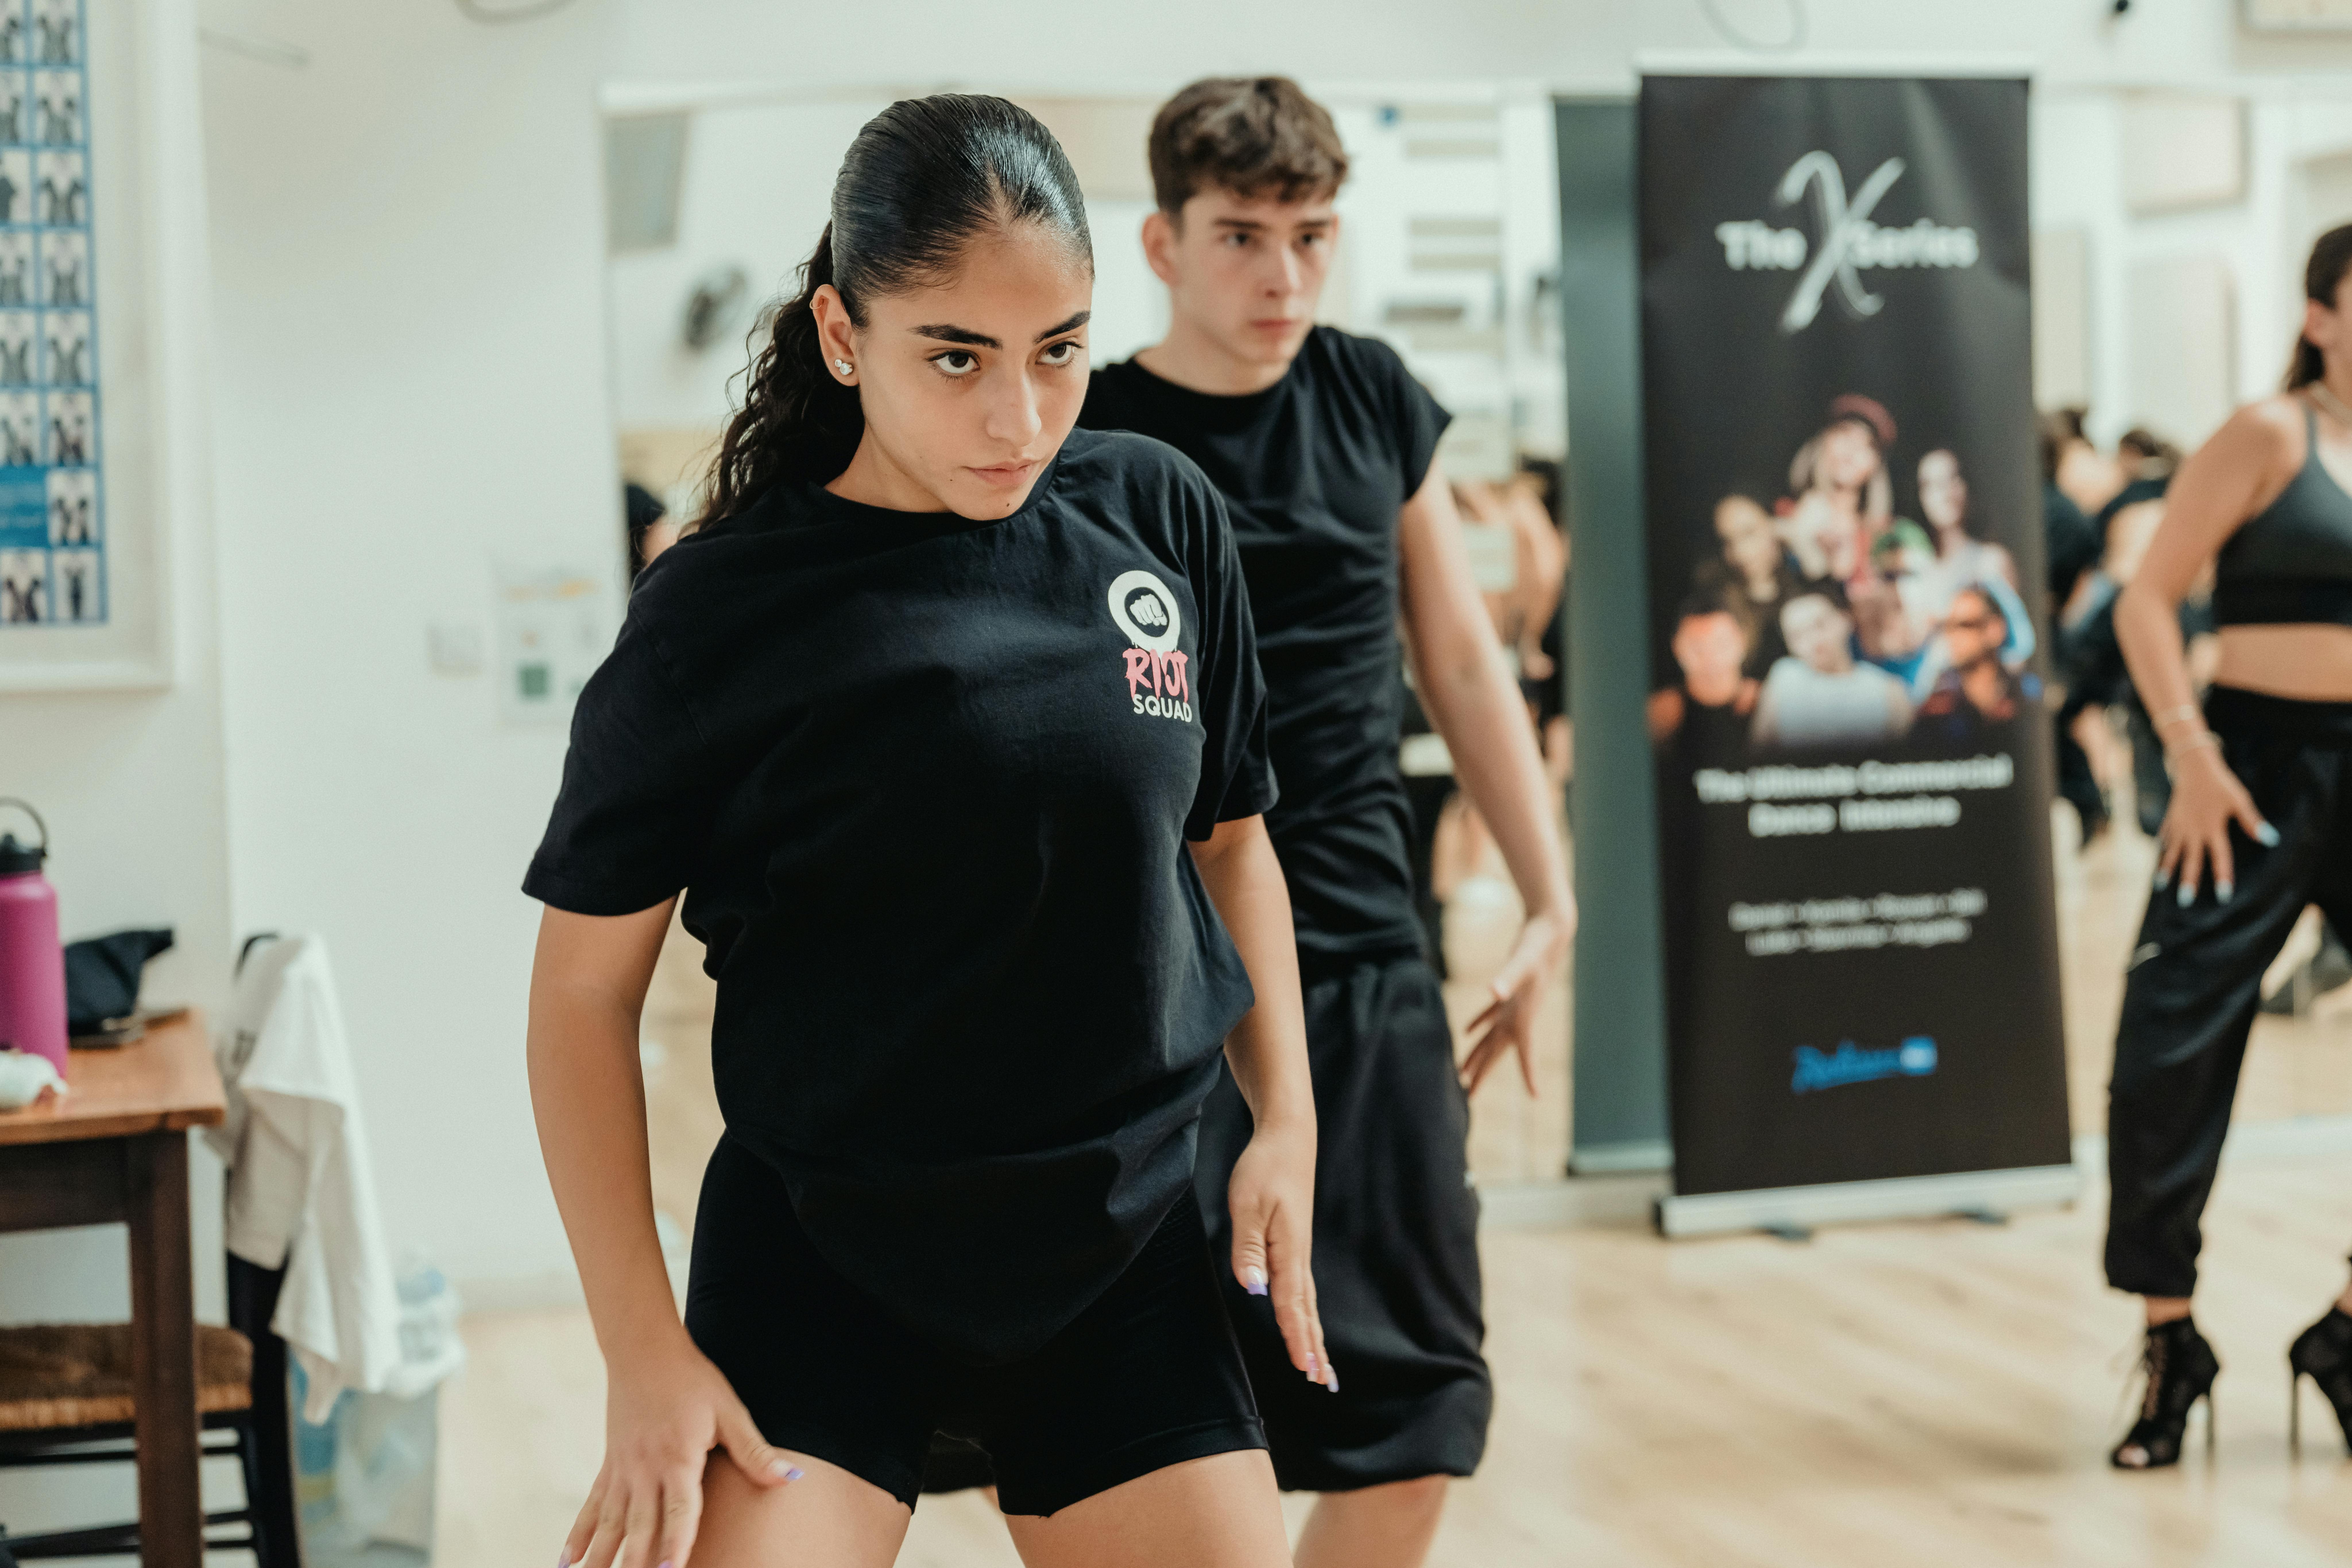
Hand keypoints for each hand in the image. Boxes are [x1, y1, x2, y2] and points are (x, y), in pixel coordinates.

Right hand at [562, 1332, 797, 1567]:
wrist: (644, 1350)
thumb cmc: (692, 1379)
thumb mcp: (729, 1410)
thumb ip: (754, 1451)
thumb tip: (789, 1478)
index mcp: (678, 1459)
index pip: (678, 1512)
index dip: (675, 1545)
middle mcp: (645, 1470)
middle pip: (640, 1528)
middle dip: (636, 1564)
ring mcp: (623, 1470)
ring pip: (610, 1524)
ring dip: (601, 1558)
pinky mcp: (609, 1465)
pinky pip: (591, 1507)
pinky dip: (579, 1535)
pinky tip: (568, 1561)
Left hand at [1226, 1117, 1334, 1391]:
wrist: (1287, 1138)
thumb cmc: (1264, 1168)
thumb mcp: (1247, 1204)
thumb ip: (1248, 1248)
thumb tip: (1253, 1288)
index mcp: (1287, 1250)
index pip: (1290, 1304)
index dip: (1296, 1338)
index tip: (1306, 1370)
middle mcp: (1297, 1256)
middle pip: (1307, 1311)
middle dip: (1314, 1348)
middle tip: (1325, 1383)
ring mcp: (1297, 1250)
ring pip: (1307, 1302)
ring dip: (1313, 1335)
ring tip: (1323, 1367)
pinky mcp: (1293, 1242)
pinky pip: (1301, 1288)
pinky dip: (1306, 1312)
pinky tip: (1305, 1323)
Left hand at [1459, 901, 1575, 1095]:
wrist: (1550, 929)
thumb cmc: (1537, 946)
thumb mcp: (1521, 963)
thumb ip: (1507, 978)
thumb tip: (1494, 992)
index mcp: (1524, 1016)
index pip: (1526, 1052)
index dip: (1530, 1074)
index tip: (1536, 1096)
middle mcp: (1520, 1015)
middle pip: (1499, 1052)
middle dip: (1483, 1074)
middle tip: (1468, 1097)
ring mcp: (1515, 1004)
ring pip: (1493, 1037)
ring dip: (1479, 1054)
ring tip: (1463, 1074)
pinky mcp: (1509, 992)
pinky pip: (1492, 1015)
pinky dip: (1480, 1025)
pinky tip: (1468, 1032)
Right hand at [2154, 739, 2275, 903]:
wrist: (2193, 766)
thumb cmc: (2220, 783)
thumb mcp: (2239, 800)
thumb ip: (2252, 821)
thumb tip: (2271, 839)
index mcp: (2212, 828)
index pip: (2219, 857)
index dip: (2222, 877)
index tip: (2223, 896)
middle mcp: (2193, 831)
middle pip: (2191, 860)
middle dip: (2188, 881)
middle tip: (2185, 901)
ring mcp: (2179, 825)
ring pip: (2172, 851)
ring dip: (2167, 868)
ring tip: (2160, 885)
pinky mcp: (2172, 818)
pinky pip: (2166, 837)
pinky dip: (2163, 848)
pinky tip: (2160, 856)